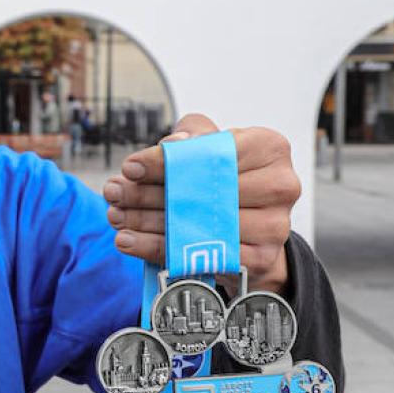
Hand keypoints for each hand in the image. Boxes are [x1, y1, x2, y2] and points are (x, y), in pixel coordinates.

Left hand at [101, 113, 299, 294]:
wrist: (251, 230)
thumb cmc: (223, 178)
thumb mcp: (210, 145)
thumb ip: (192, 134)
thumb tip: (172, 145)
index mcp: (270, 148)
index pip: (211, 151)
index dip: (165, 160)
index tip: (129, 167)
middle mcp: (280, 185)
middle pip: (202, 190)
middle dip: (148, 192)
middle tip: (113, 193)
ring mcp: (275, 225)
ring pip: (198, 224)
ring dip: (146, 220)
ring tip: (116, 216)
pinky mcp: (260, 258)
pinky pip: (200, 255)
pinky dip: (157, 248)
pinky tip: (129, 240)